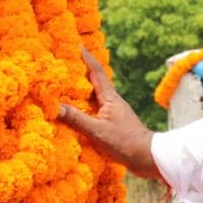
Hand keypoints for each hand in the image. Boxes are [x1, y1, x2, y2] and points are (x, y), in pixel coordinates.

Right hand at [57, 47, 160, 181]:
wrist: (148, 157)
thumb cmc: (125, 142)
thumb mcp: (97, 131)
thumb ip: (76, 118)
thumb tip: (55, 106)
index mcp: (109, 97)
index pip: (96, 71)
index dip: (86, 58)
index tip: (76, 45)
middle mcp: (112, 101)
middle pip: (95, 81)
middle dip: (81, 71)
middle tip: (67, 62)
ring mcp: (114, 112)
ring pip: (95, 95)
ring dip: (83, 89)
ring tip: (68, 85)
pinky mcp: (114, 123)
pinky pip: (96, 109)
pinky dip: (86, 106)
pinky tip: (79, 112)